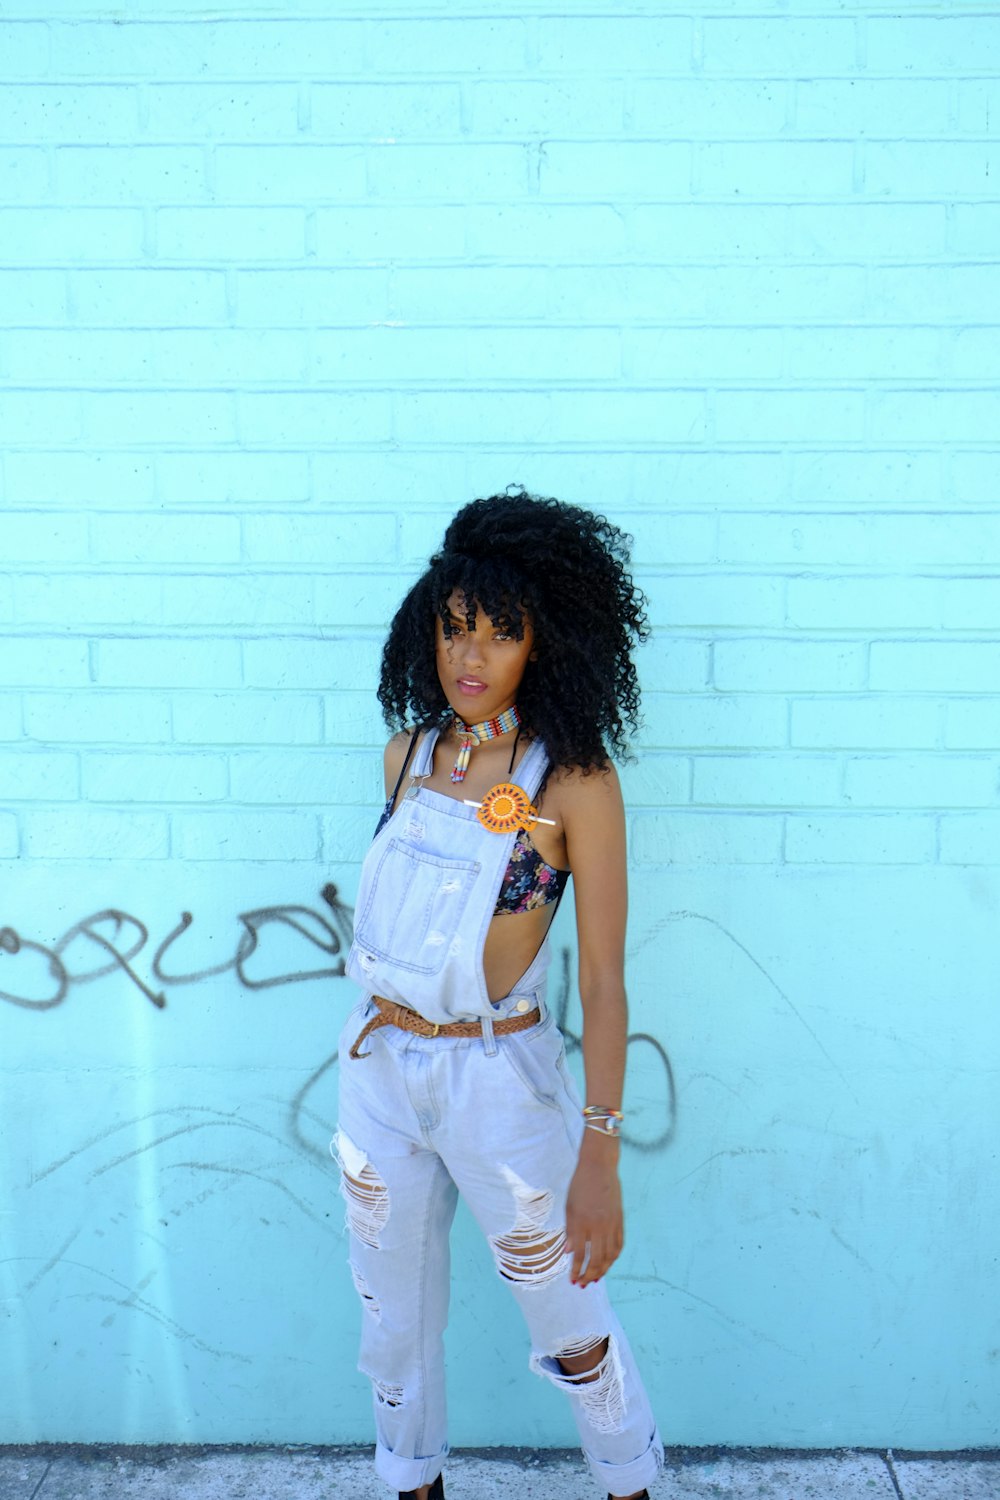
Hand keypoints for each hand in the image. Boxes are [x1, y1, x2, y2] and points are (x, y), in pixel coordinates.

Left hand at [564, 1152, 623, 1287]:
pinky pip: (619, 1245)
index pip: (579, 1254)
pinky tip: (608, 1263)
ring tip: (595, 1278)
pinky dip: (614, 1258)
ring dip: (603, 1270)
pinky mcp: (620, 1221)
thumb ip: (570, 1231)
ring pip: (610, 1256)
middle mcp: (598, 1226)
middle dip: (588, 1275)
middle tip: (583, 1284)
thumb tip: (568, 1252)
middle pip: (596, 1259)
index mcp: (582, 1222)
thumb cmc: (580, 1185)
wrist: (599, 1167)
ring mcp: (612, 1224)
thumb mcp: (569, 1207)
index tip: (572, 1281)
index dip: (576, 1270)